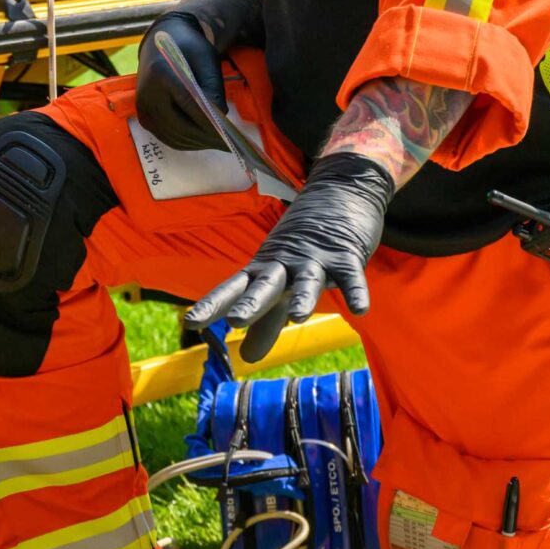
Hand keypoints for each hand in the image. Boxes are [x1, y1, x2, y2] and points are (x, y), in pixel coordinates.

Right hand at [133, 0, 261, 153]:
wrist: (160, 44)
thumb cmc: (187, 48)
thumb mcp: (207, 58)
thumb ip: (213, 86)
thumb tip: (221, 117)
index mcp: (161, 72)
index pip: (187, 102)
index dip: (208, 121)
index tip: (228, 134)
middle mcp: (147, 93)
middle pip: (180, 125)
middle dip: (206, 137)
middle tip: (230, 145)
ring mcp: (143, 108)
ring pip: (174, 136)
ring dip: (198, 143)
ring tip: (220, 144)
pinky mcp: (143, 118)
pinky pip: (167, 137)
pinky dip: (187, 142)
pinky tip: (203, 140)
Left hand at [182, 152, 395, 360]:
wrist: (340, 191)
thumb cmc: (303, 246)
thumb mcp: (282, 281)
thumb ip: (266, 321)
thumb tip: (245, 357)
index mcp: (264, 269)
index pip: (234, 288)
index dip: (213, 304)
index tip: (191, 323)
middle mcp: (285, 263)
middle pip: (265, 284)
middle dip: (251, 302)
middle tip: (235, 320)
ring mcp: (316, 258)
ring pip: (308, 279)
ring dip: (304, 297)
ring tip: (299, 317)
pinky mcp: (346, 255)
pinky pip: (351, 275)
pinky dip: (355, 292)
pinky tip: (359, 310)